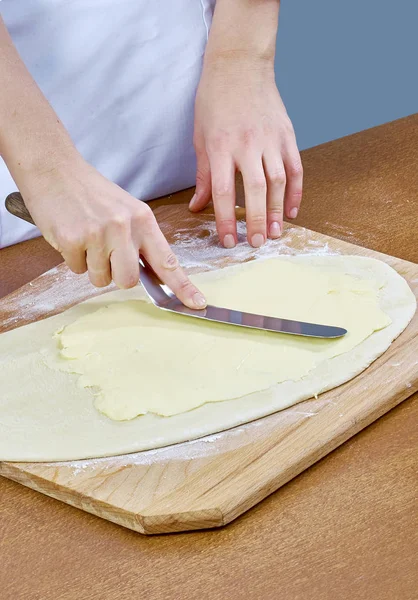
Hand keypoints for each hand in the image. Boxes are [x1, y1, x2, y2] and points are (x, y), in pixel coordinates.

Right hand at [21, 155, 205, 308]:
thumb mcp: (125, 209)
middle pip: (129, 280)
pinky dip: (72, 258)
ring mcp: (98, 233)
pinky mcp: (72, 239)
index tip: (197, 303)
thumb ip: (139, 240)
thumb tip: (150, 275)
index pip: (168, 260)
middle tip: (104, 253)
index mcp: (143, 219)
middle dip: (115, 275)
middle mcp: (124, 226)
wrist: (53, 168)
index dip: (183, 286)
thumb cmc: (90, 192)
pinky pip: (76, 269)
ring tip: (85, 237)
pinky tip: (70, 234)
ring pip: (100, 279)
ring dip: (91, 265)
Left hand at [190, 58, 302, 247]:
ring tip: (274, 233)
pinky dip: (296, 191)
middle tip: (255, 244)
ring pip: (278, 182)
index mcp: (221, 147)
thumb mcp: (201, 137)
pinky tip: (290, 210)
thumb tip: (197, 207)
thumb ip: (203, 176)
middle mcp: (247, 144)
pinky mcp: (287, 134)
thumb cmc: (214, 101)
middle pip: (254, 191)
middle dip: (255, 221)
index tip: (228, 241)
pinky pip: (295, 168)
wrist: (239, 64)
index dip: (226, 220)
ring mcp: (270, 139)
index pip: (223, 192)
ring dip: (276, 211)